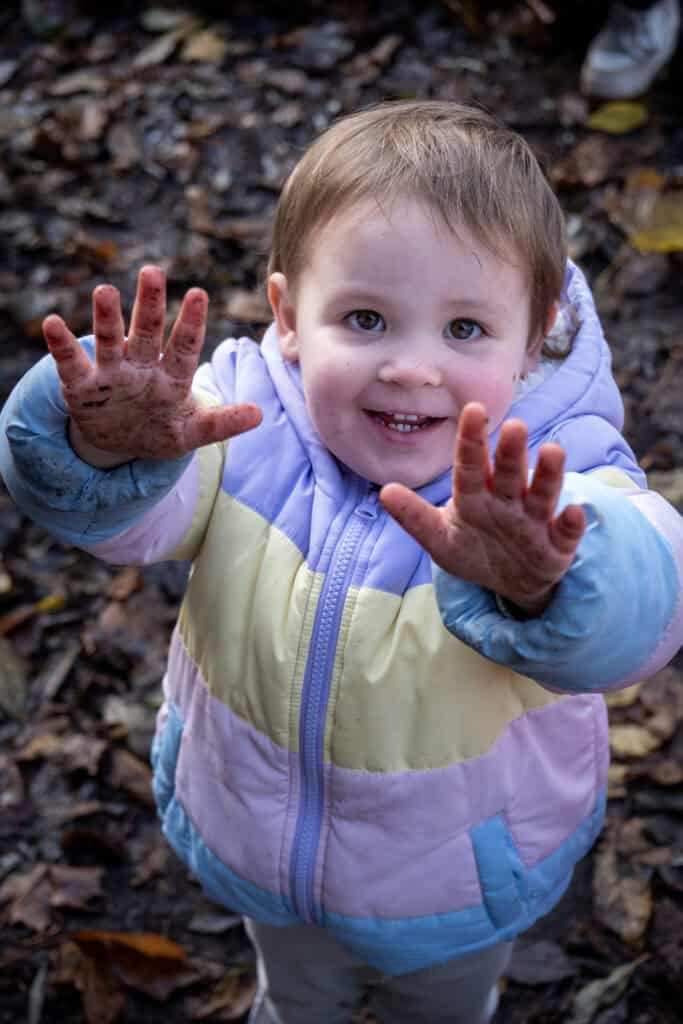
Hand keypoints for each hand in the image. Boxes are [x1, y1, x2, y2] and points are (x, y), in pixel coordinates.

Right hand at [42, 265, 261, 466]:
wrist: (122, 444)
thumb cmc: (161, 430)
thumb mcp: (191, 434)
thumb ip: (222, 424)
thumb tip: (259, 415)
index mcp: (172, 375)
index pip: (184, 346)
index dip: (191, 322)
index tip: (198, 294)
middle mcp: (142, 365)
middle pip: (146, 331)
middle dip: (149, 304)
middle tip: (153, 272)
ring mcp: (112, 372)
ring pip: (110, 338)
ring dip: (107, 317)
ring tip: (104, 291)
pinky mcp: (82, 386)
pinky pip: (71, 363)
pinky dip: (62, 345)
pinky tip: (52, 324)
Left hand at [380, 403, 585, 614]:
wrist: (509, 584)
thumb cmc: (473, 550)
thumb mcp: (440, 539)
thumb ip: (415, 517)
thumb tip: (385, 492)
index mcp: (476, 495)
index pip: (469, 466)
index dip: (470, 441)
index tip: (472, 410)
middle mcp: (507, 500)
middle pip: (508, 473)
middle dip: (511, 452)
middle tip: (514, 425)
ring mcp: (534, 521)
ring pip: (541, 495)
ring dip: (548, 475)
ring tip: (554, 451)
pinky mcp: (557, 546)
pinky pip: (566, 533)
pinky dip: (572, 524)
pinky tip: (576, 512)